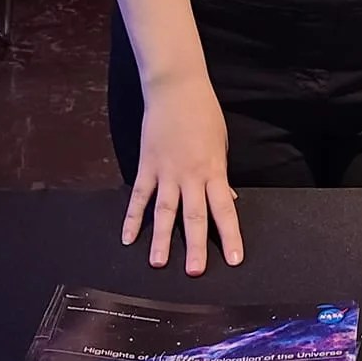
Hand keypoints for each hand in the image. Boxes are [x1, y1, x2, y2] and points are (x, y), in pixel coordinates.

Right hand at [122, 76, 243, 273]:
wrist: (176, 88)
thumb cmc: (204, 114)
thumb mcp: (220, 144)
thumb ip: (221, 175)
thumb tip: (228, 200)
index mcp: (213, 170)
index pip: (224, 209)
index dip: (229, 235)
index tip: (234, 259)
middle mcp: (190, 175)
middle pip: (194, 216)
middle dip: (195, 246)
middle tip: (195, 272)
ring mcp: (166, 171)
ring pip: (164, 211)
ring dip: (161, 238)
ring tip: (158, 263)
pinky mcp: (146, 165)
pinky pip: (139, 196)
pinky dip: (133, 217)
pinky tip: (128, 238)